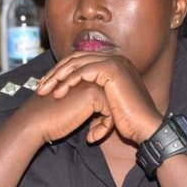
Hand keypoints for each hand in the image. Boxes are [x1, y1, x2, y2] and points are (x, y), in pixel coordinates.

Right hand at [17, 78, 109, 144]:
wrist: (35, 123)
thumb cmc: (50, 119)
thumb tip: (107, 115)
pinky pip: (110, 111)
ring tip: (93, 136)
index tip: (94, 131)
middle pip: (112, 99)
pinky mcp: (92, 93)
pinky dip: (105, 127)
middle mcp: (89, 77)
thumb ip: (88, 104)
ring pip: (114, 104)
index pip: (106, 96)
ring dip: (107, 124)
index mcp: (83, 78)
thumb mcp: (73, 108)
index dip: (103, 116)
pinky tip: (91, 138)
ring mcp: (91, 82)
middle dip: (107, 119)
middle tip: (96, 134)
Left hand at [36, 53, 163, 144]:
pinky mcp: (113, 69)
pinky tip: (59, 93)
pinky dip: (69, 81)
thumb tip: (76, 98)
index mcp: (114, 63)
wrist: (145, 127)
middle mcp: (115, 58)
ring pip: (77, 62)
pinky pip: (84, 71)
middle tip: (40, 87)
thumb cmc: (129, 121)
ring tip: (45, 91)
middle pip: (76, 58)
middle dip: (55, 72)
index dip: (62, 72)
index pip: (81, 60)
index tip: (47, 86)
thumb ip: (94, 95)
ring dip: (58, 76)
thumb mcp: (107, 104)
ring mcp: (115, 62)